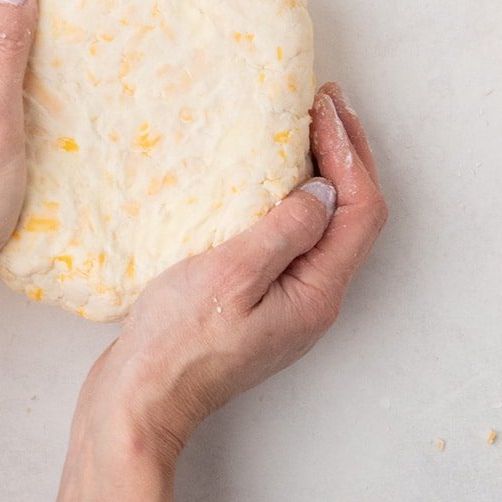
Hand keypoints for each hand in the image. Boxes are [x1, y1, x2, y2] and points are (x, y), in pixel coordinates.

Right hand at [82, 83, 387, 461]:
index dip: (350, 152)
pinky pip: (296, 238)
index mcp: (317, 292)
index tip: (323, 106)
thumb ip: (285, 229)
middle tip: (327, 100)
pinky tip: (269, 176)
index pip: (360, 210)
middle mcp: (314, 298)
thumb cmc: (178, 341)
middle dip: (348, 153)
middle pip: (353, 216)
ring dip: (325, 170)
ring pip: (327, 225)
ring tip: (306, 125)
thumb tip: (324, 189)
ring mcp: (289, 302)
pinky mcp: (260, 302)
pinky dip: (294, 195)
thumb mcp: (232, 274)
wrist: (141, 401)